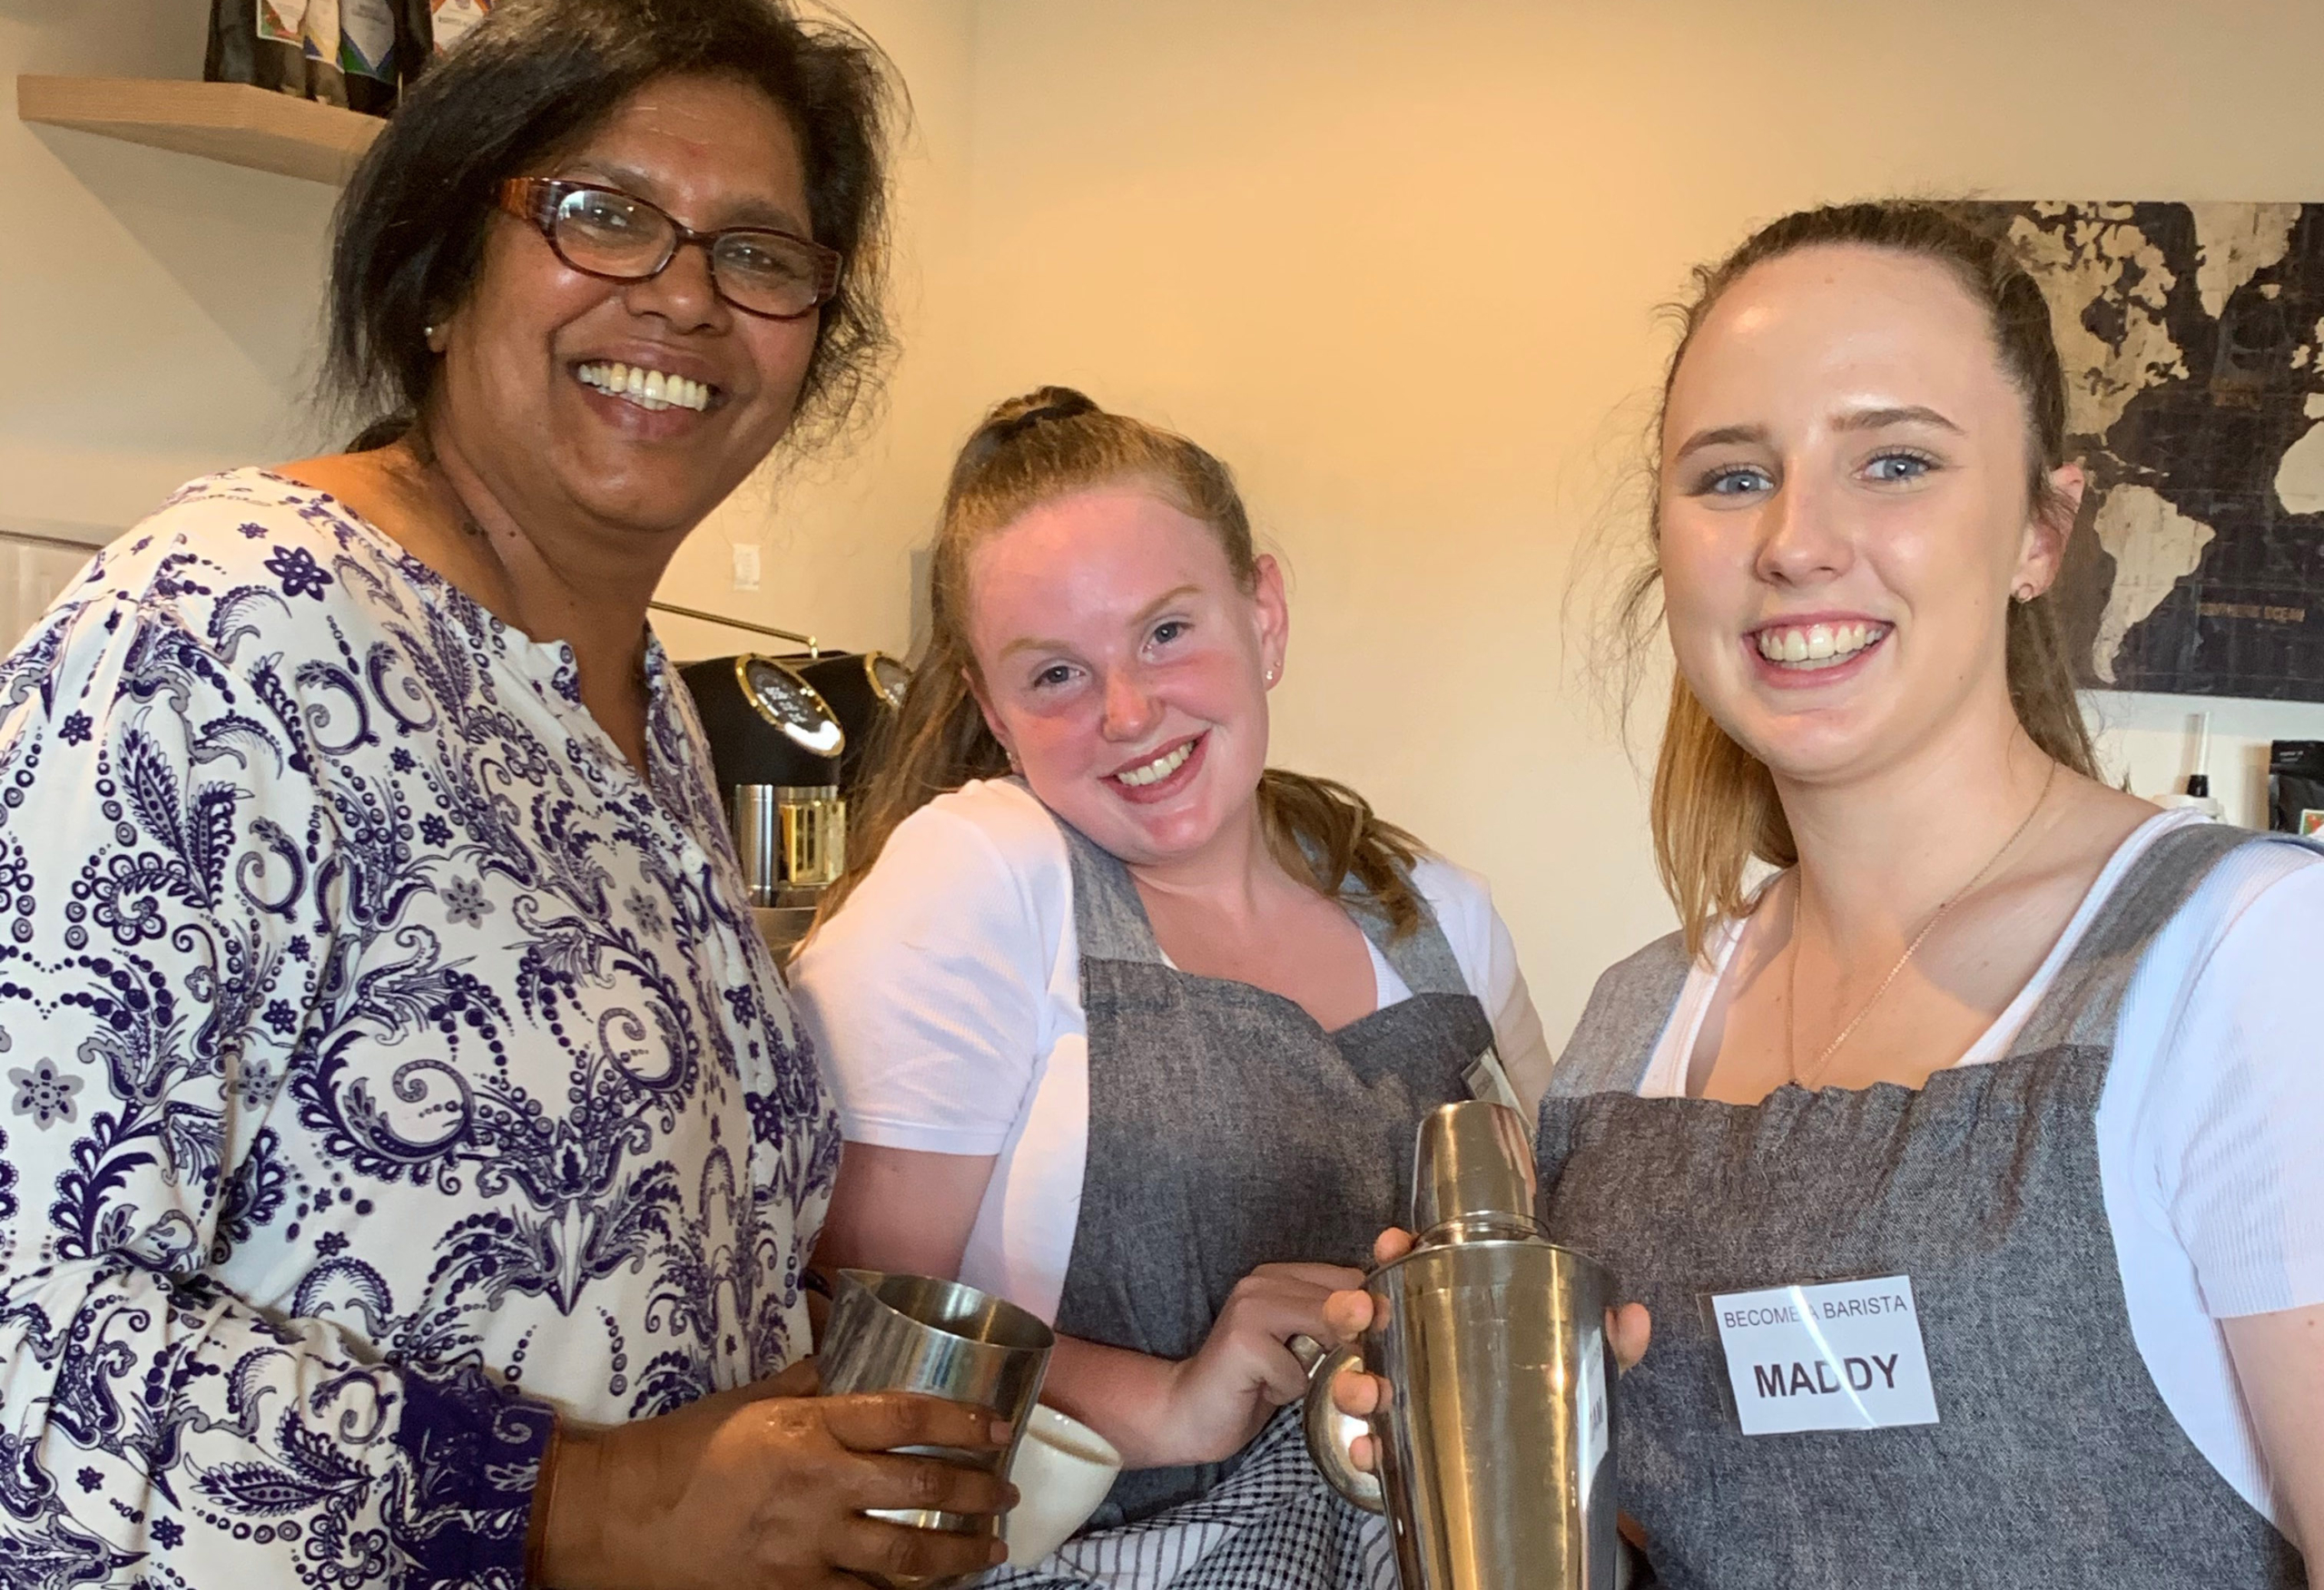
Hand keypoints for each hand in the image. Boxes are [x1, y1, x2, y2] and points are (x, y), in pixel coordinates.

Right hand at [537, 1358, 1017, 1589]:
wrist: (627, 1518)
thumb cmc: (684, 1449)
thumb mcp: (748, 1399)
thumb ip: (806, 1383)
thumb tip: (846, 1361)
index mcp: (810, 1428)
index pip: (907, 1418)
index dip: (963, 1421)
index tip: (1001, 1426)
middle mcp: (821, 1486)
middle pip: (923, 1489)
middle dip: (978, 1492)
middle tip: (1007, 1492)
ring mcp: (809, 1546)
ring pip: (907, 1556)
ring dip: (959, 1553)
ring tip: (992, 1549)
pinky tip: (932, 1589)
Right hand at [1155, 1261, 1366, 1467]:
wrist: (1189, 1412)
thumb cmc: (1255, 1383)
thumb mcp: (1304, 1351)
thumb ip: (1337, 1329)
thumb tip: (1382, 1320)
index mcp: (1283, 1275)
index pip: (1352, 1279)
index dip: (1370, 1315)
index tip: (1362, 1343)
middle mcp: (1265, 1279)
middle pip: (1346, 1305)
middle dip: (1349, 1346)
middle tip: (1320, 1370)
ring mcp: (1250, 1305)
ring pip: (1327, 1332)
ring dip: (1316, 1370)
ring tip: (1285, 1377)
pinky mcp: (1241, 1340)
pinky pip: (1298, 1372)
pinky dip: (1288, 1390)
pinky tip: (1262, 1389)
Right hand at [1322, 1228, 1651, 1471]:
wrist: (1538, 1480)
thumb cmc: (1543, 1397)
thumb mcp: (1578, 1368)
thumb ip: (1606, 1343)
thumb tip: (1635, 1315)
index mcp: (1450, 1313)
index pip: (1410, 1270)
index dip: (1393, 1251)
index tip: (1392, 1243)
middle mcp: (1415, 1350)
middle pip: (1366, 1319)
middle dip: (1351, 1308)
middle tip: (1363, 1312)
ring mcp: (1403, 1399)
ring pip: (1357, 1378)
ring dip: (1352, 1382)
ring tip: (1368, 1392)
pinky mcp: (1402, 1448)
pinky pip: (1371, 1443)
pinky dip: (1366, 1446)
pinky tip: (1372, 1450)